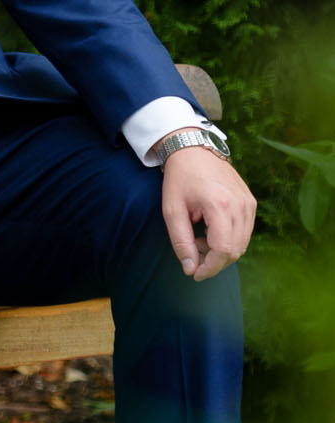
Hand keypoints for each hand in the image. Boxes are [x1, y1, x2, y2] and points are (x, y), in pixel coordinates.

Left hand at [159, 134, 255, 276]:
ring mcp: (248, 203)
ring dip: (221, 251)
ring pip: (242, 244)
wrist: (193, 149)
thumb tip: (190, 269)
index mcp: (220, 205)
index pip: (223, 250)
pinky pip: (245, 232)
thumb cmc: (180, 178)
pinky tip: (210, 230)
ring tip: (199, 238)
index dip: (210, 268)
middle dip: (214, 261)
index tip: (195, 274)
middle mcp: (240, 205)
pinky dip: (229, 239)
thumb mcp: (172, 211)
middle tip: (193, 253)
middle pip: (235, 251)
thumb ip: (181, 242)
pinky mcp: (250, 202)